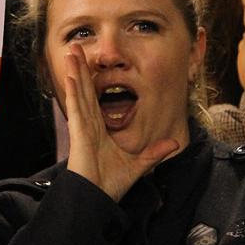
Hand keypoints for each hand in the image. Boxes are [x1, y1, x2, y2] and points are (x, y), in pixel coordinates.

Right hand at [61, 44, 178, 200]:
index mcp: (98, 128)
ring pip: (79, 92)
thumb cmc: (109, 184)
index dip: (90, 79)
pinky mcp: (79, 132)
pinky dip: (74, 90)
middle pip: (83, 88)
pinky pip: (77, 107)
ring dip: (75, 71)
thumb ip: (155, 151)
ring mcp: (82, 126)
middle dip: (80, 67)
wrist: (96, 198)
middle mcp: (88, 123)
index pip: (94, 97)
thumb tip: (174, 142)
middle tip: (75, 47)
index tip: (87, 63)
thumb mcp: (139, 164)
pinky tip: (72, 75)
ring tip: (71, 51)